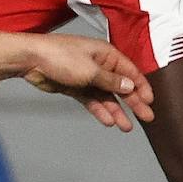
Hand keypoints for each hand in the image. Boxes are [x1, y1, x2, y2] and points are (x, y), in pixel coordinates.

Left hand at [23, 35, 153, 131]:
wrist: (32, 60)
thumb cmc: (60, 56)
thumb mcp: (90, 70)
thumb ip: (111, 80)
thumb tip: (130, 86)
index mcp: (106, 54)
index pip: (130, 71)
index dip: (142, 87)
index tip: (151, 102)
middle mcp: (99, 65)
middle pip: (121, 86)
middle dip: (134, 102)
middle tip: (147, 117)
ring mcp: (87, 77)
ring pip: (107, 96)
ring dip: (117, 111)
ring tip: (126, 127)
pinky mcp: (75, 87)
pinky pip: (92, 101)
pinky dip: (99, 110)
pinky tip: (108, 120)